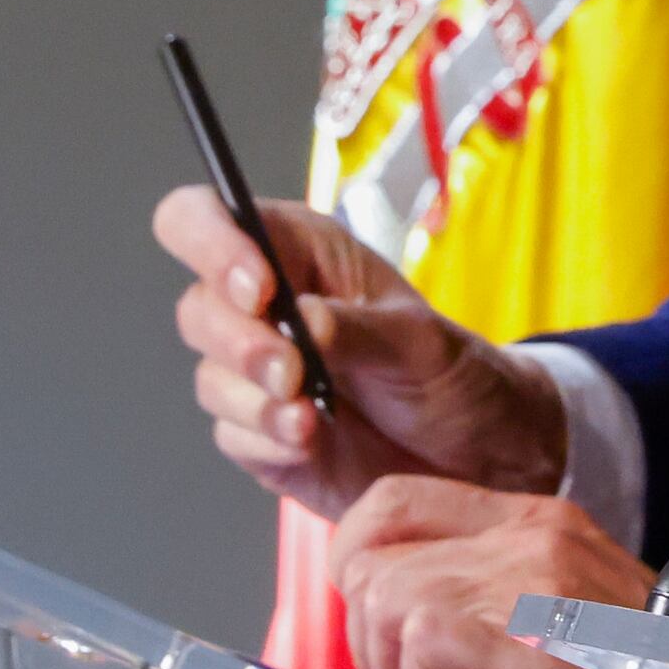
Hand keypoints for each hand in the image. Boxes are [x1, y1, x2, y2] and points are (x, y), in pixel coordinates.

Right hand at [158, 187, 564, 518]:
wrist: (471, 450)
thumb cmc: (448, 374)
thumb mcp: (421, 342)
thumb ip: (359, 327)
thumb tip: (301, 320)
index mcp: (301, 253)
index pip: (208, 218)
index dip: (213, 244)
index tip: (258, 291)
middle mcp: (267, 306)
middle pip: (198, 308)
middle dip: (241, 343)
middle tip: (293, 371)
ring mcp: (256, 372)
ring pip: (211, 378)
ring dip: (257, 402)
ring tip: (311, 418)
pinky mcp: (257, 429)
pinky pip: (231, 434)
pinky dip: (268, 442)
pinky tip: (311, 443)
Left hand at [322, 477, 668, 668]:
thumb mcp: (576, 621)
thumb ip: (502, 602)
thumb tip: (411, 627)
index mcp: (545, 522)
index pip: (394, 500)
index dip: (364, 565)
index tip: (391, 629)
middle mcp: (533, 532)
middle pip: (368, 545)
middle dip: (369, 625)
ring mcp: (532, 577)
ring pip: (384, 594)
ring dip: (400, 666)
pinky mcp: (531, 634)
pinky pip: (419, 637)